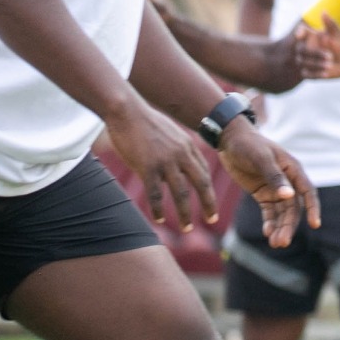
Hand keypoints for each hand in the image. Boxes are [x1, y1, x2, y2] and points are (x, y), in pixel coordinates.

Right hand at [107, 101, 217, 231]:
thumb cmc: (145, 121)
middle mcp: (181, 154)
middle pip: (201, 184)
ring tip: (187, 228)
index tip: (211, 203)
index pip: (203, 172)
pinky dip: (158, 208)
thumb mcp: (170, 132)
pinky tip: (159, 219)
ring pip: (181, 193)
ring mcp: (166, 161)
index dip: (208, 190)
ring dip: (185, 213)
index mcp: (188, 146)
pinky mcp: (147, 167)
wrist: (127, 111)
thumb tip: (180, 163)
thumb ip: (178, 148)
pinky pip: (156, 194)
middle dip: (209, 204)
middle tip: (212, 220)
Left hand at [218, 122, 321, 248]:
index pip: (307, 192)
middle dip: (289, 226)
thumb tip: (289, 196)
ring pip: (282, 213)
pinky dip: (270, 223)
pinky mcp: (263, 194)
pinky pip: (270, 212)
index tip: (315, 224)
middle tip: (282, 242)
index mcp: (293, 170)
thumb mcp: (260, 159)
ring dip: (280, 227)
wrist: (230, 139)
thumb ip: (274, 177)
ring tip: (275, 243)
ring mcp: (276, 189)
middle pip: (293, 208)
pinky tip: (267, 233)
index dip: (312, 208)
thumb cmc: (248, 144)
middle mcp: (288, 181)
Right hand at [292, 15, 339, 79]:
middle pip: (301, 50)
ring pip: (303, 62)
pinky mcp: (309, 72)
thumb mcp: (338, 34)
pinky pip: (306, 74)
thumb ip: (331, 24)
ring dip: (316, 64)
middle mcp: (305, 48)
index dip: (299, 33)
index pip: (301, 32)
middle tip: (330, 56)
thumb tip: (323, 12)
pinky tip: (326, 73)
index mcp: (310, 36)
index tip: (300, 34)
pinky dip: (315, 74)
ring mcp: (306, 60)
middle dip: (315, 54)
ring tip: (330, 65)